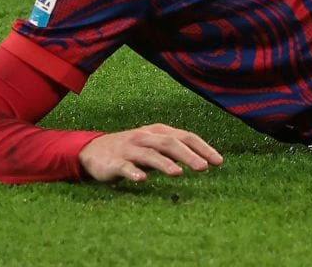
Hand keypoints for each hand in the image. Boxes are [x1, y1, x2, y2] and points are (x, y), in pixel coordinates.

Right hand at [78, 124, 223, 183]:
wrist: (93, 150)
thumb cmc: (132, 149)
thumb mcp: (155, 146)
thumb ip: (174, 151)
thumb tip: (202, 159)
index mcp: (158, 132)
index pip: (185, 136)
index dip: (202, 148)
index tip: (218, 161)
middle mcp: (145, 137)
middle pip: (170, 143)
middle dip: (188, 155)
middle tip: (204, 168)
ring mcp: (129, 149)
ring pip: (149, 154)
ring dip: (164, 163)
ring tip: (178, 173)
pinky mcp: (113, 162)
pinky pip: (124, 167)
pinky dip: (133, 172)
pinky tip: (142, 180)